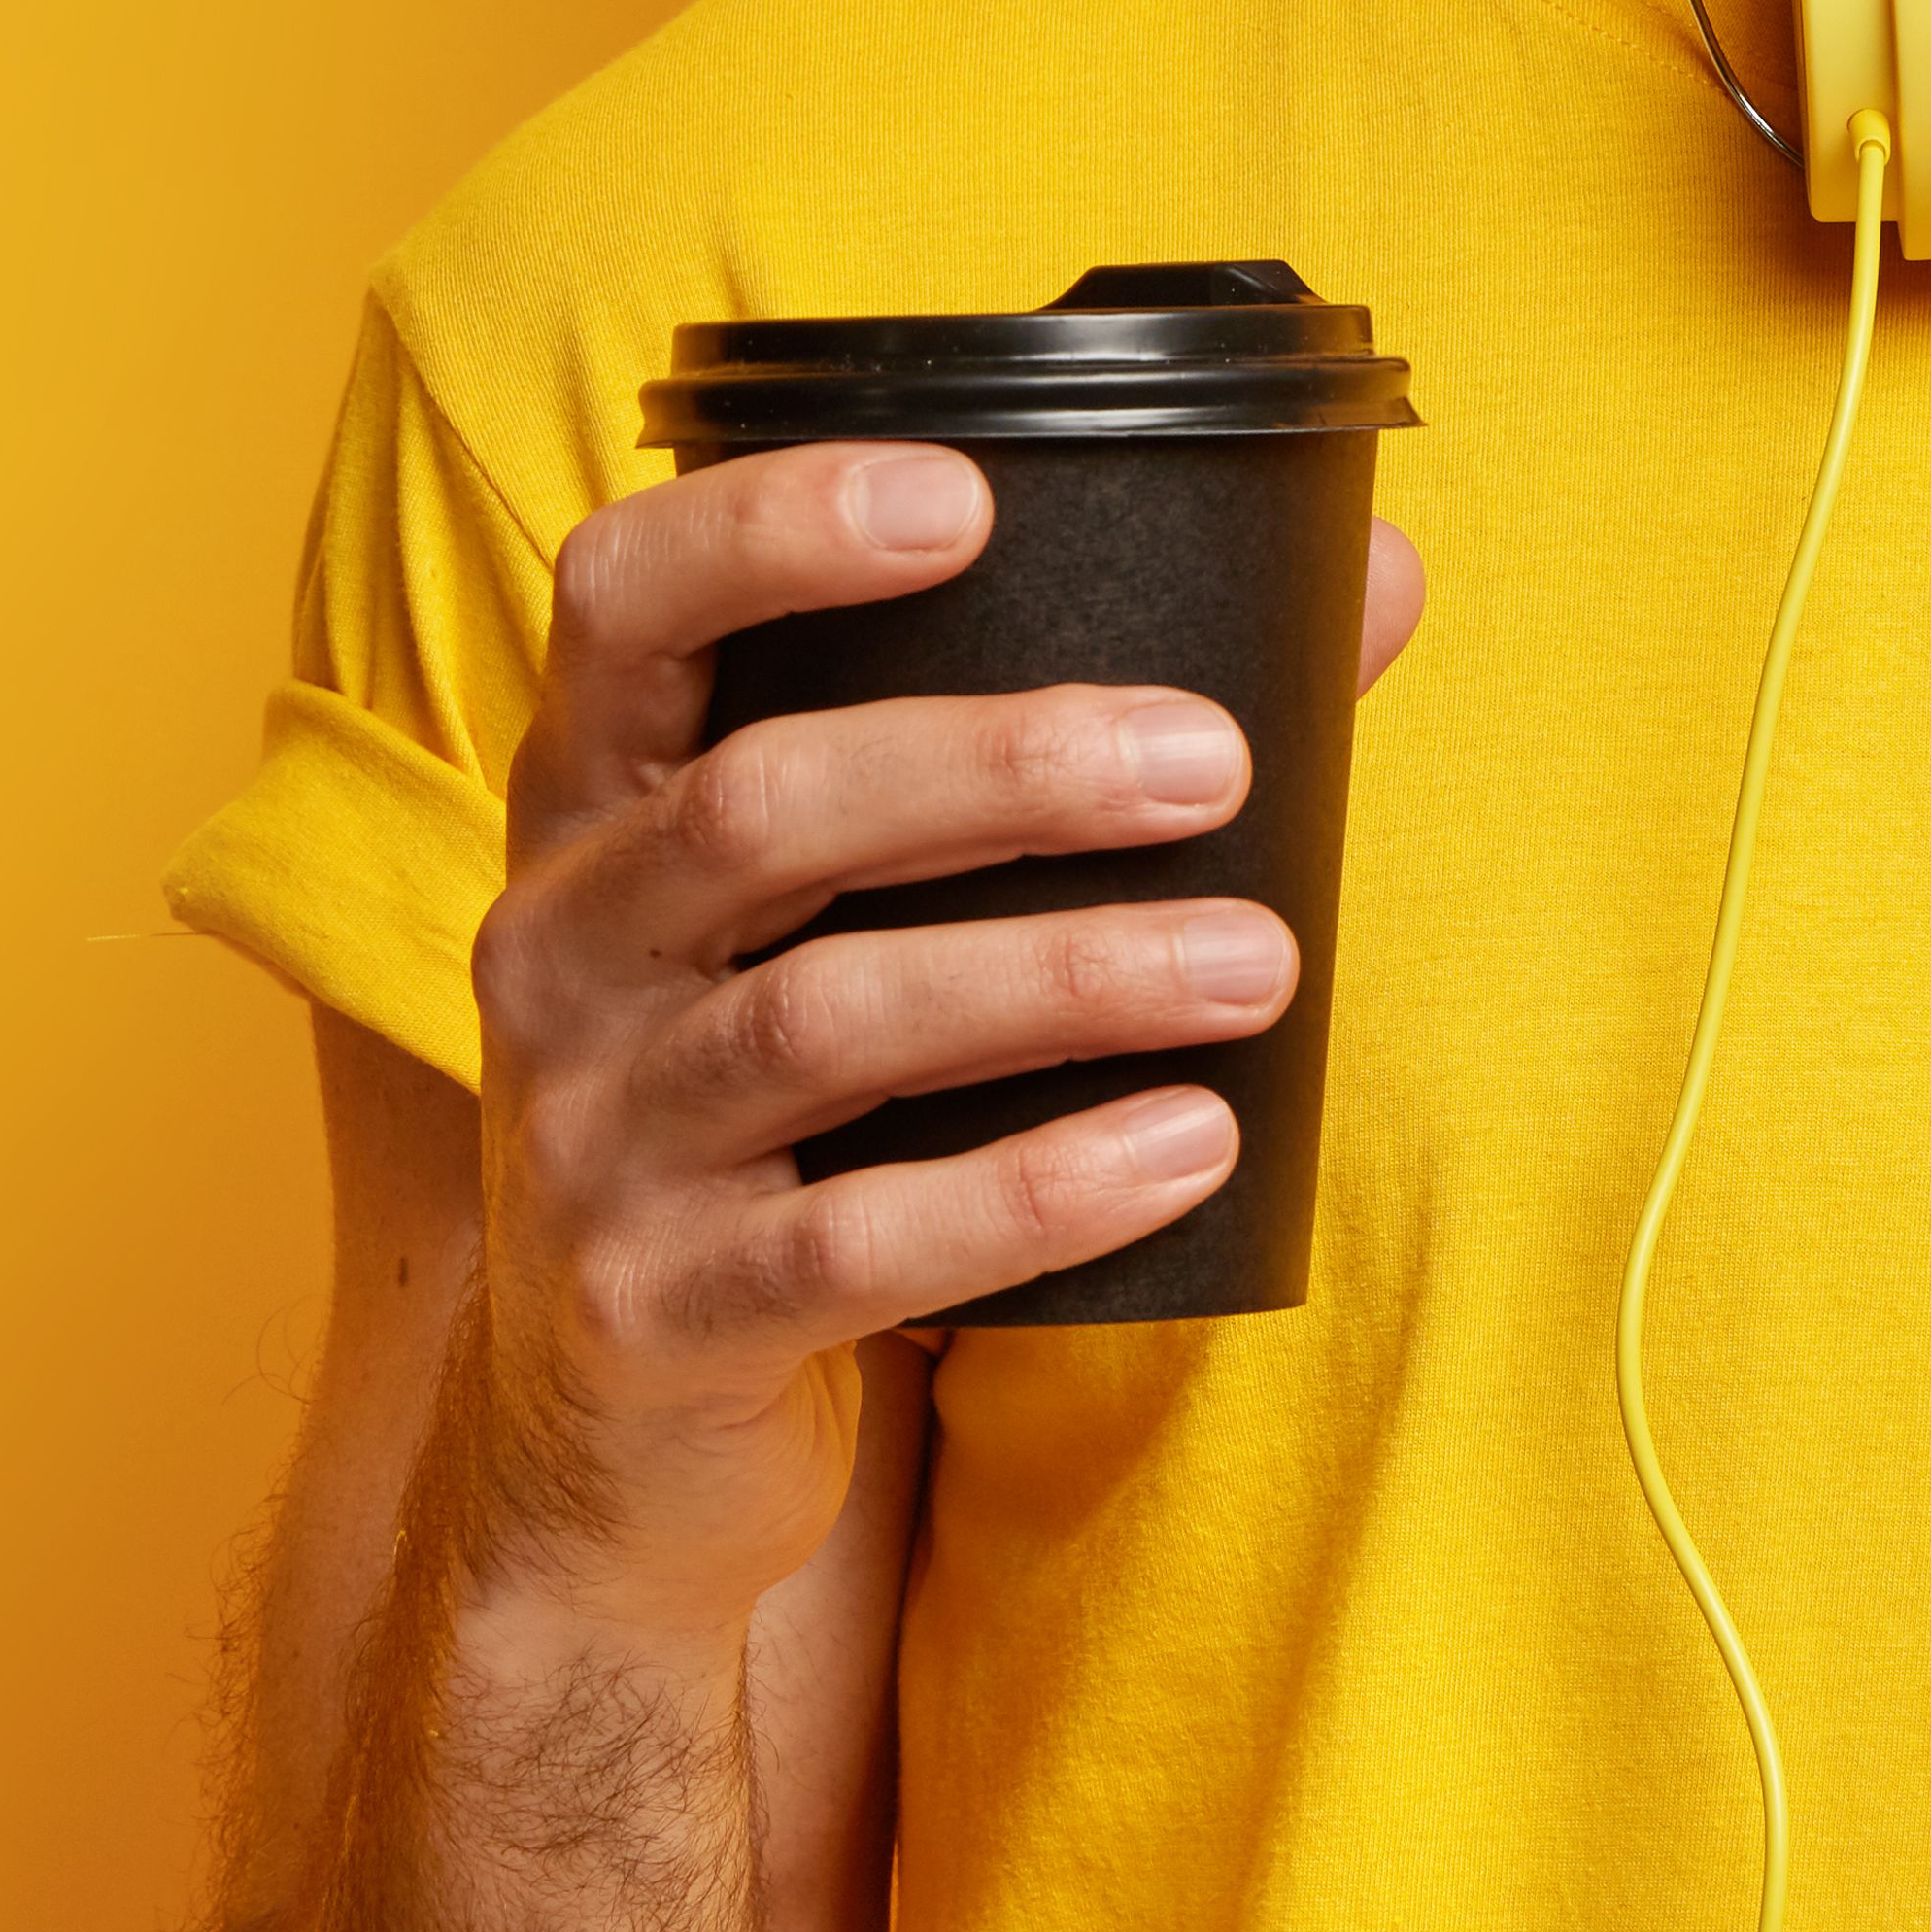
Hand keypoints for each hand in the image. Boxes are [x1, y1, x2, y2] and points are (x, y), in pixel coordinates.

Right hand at [455, 445, 1430, 1645]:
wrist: (621, 1430)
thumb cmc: (810, 1098)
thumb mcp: (882, 907)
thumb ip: (1091, 740)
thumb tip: (1367, 577)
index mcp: (606, 802)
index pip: (623, 602)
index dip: (769, 530)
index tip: (965, 501)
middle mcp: (563, 943)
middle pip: (760, 804)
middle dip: (1003, 769)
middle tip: (1218, 764)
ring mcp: (588, 1134)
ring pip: (822, 1020)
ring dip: (1064, 975)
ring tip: (1260, 963)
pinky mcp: (650, 1310)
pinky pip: (851, 1244)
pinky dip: (1036, 1192)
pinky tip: (1189, 1145)